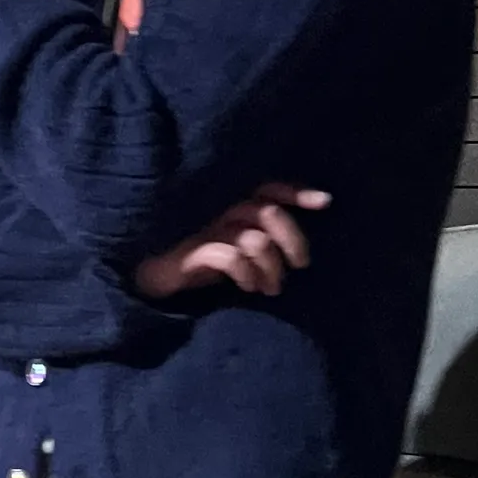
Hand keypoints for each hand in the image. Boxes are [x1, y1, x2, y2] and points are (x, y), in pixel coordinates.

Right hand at [135, 185, 329, 299]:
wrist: (153, 279)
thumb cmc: (201, 263)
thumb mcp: (237, 249)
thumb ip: (263, 238)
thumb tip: (298, 248)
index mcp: (232, 207)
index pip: (268, 189)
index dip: (296, 192)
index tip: (324, 202)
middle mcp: (220, 212)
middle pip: (268, 212)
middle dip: (292, 239)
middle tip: (301, 264)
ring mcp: (204, 230)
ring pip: (255, 239)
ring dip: (272, 268)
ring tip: (272, 288)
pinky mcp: (191, 252)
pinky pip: (230, 257)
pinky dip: (247, 273)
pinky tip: (248, 288)